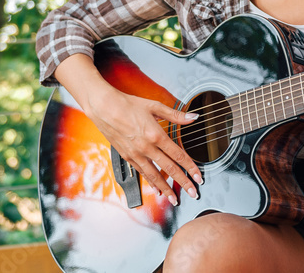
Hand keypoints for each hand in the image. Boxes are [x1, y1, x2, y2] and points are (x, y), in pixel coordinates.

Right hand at [87, 83, 202, 204]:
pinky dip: (151, 182)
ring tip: (175, 199)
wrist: (104, 107)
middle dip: (183, 183)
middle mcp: (147, 148)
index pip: (178, 155)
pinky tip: (157, 189)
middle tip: (194, 194)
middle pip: (169, 169)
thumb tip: (193, 118)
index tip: (199, 177)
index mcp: (156, 135)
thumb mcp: (154, 106)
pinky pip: (142, 173)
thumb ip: (176, 115)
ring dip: (166, 189)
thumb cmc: (128, 104)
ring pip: (155, 176)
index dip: (190, 168)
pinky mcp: (127, 157)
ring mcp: (136, 154)